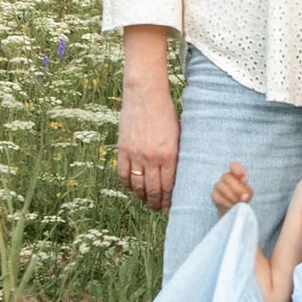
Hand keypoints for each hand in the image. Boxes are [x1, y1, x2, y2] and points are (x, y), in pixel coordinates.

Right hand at [115, 35, 180, 210]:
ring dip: (142, 197)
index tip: (170, 206)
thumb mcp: (177, 133)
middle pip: (153, 190)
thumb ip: (176, 154)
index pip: (169, 186)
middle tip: (159, 208)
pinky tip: (132, 187)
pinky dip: (128, 184)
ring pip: (137, 185)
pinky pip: (123, 174)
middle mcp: (151, 158)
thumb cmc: (165, 111)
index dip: (169, 200)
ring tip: (146, 201)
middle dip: (157, 203)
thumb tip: (176, 173)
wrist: (145, 93)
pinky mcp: (123, 148)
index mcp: (169, 154)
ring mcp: (135, 154)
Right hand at [209, 162, 252, 212]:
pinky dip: (225, 202)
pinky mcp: (214, 195)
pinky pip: (218, 196)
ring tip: (238, 202)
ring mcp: (218, 185)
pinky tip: (231, 205)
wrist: (233, 209)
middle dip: (237, 188)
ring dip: (231, 195)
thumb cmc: (240, 197)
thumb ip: (247, 192)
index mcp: (235, 174)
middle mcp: (226, 178)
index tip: (244, 180)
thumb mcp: (247, 193)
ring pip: (221, 186)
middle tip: (244, 197)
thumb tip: (245, 196)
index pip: (234, 166)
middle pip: (228, 177)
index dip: (238, 171)